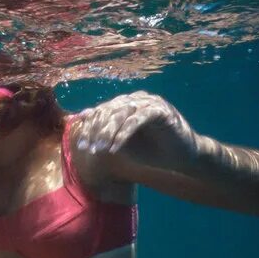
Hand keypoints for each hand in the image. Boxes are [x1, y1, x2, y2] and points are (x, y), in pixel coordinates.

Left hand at [74, 91, 197, 165]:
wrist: (182, 158)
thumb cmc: (151, 151)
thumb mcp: (121, 143)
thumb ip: (102, 133)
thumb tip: (76, 120)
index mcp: (125, 104)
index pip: (101, 111)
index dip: (89, 127)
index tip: (82, 145)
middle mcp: (136, 100)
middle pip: (108, 110)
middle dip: (95, 131)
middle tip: (89, 148)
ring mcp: (149, 103)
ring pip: (121, 114)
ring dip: (107, 133)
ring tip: (100, 149)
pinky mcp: (161, 111)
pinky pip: (137, 120)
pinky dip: (123, 135)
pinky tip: (115, 148)